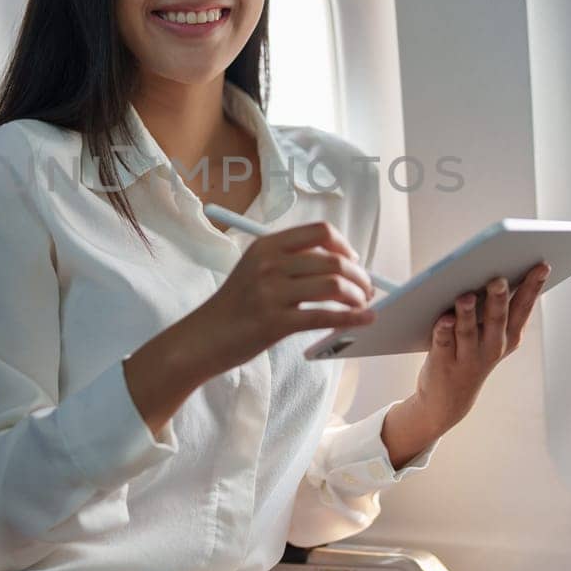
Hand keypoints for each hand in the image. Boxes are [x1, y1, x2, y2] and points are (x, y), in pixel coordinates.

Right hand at [189, 220, 375, 377]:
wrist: (203, 338)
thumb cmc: (235, 307)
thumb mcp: (255, 269)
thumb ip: (290, 261)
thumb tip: (339, 263)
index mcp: (266, 246)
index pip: (319, 232)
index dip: (344, 245)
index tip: (353, 260)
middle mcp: (269, 264)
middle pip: (332, 259)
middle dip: (359, 275)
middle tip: (367, 289)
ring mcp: (271, 292)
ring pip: (333, 285)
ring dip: (357, 296)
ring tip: (363, 305)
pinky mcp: (275, 322)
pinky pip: (324, 316)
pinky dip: (351, 318)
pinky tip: (364, 320)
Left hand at [400, 262, 549, 436]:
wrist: (448, 400)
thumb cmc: (472, 355)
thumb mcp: (492, 336)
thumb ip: (498, 308)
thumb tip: (500, 272)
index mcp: (509, 336)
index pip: (523, 307)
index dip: (533, 287)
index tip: (541, 265)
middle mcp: (492, 347)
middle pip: (497, 319)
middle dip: (499, 298)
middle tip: (499, 279)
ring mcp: (468, 357)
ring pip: (468, 331)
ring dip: (467, 313)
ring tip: (466, 296)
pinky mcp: (444, 362)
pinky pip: (444, 343)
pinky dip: (443, 330)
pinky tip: (443, 318)